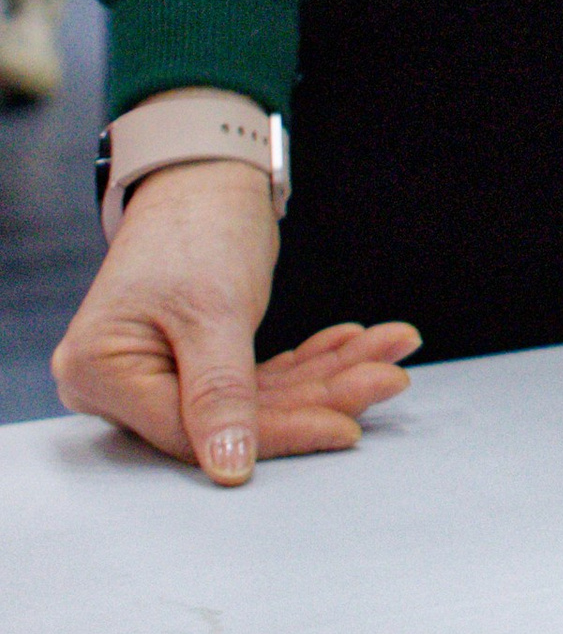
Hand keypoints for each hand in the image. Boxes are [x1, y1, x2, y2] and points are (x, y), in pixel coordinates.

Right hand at [51, 161, 418, 481]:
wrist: (202, 167)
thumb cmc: (194, 223)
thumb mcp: (211, 310)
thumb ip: (220, 391)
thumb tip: (228, 466)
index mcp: (102, 372)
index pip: (193, 430)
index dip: (276, 431)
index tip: (345, 424)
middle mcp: (122, 382)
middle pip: (233, 416)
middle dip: (320, 394)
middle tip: (387, 376)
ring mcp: (159, 372)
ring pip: (257, 396)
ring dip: (328, 375)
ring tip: (388, 351)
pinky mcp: (194, 361)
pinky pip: (259, 376)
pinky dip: (310, 360)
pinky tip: (355, 343)